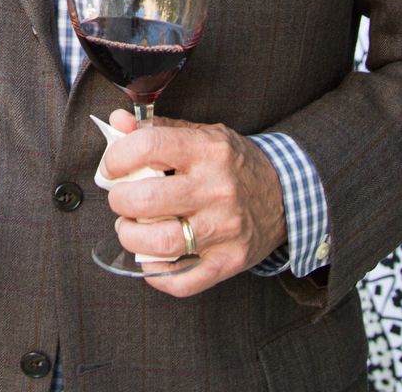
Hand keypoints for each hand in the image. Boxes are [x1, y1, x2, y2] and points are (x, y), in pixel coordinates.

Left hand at [100, 109, 287, 297]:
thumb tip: (117, 121)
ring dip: (131, 237)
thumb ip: (158, 129)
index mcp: (208, 151)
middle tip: (121, 198)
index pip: (148, 146)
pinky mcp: (229, 260)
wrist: (288, 196)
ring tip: (130, 227)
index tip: (112, 167)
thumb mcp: (204, 135)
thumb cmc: (236, 164)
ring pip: (160, 243)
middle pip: (145, 199)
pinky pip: (183, 280)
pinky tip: (152, 258)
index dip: (117, 157)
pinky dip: (157, 274)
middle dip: (119, 200)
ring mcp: (224, 228)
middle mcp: (217, 189)